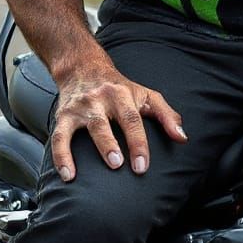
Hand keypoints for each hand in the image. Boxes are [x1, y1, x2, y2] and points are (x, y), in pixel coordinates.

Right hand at [51, 62, 187, 181]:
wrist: (84, 67)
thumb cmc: (120, 87)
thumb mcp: (146, 95)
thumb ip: (166, 115)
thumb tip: (182, 138)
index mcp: (123, 95)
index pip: (133, 120)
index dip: (138, 143)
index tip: (142, 166)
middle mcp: (101, 99)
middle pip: (107, 122)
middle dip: (112, 145)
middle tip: (119, 166)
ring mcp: (82, 107)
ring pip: (85, 128)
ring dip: (91, 147)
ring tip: (98, 169)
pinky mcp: (64, 116)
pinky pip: (59, 137)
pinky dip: (61, 156)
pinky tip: (67, 175)